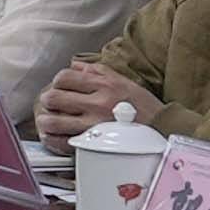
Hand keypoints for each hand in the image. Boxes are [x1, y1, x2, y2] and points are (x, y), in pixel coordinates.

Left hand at [37, 61, 154, 137]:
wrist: (162, 131)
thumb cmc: (143, 107)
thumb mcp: (123, 81)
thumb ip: (97, 71)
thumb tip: (74, 65)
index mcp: (105, 85)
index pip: (64, 77)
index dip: (57, 82)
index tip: (60, 87)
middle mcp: (98, 103)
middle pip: (53, 97)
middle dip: (48, 100)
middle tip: (51, 104)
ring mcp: (94, 125)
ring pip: (52, 121)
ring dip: (46, 120)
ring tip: (49, 121)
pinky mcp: (93, 145)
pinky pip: (61, 143)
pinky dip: (52, 140)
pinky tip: (54, 137)